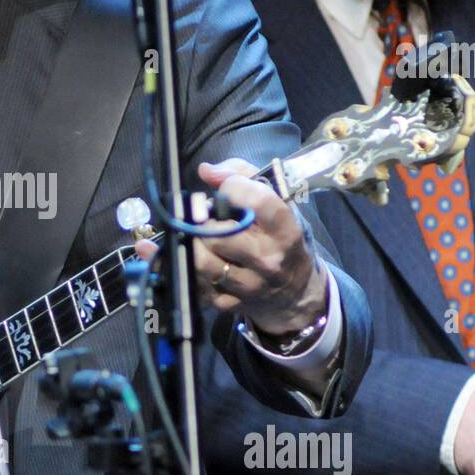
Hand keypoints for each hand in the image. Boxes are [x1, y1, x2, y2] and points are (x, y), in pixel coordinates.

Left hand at [135, 158, 326, 333]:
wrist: (294, 291)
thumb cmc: (279, 238)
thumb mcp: (275, 202)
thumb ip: (241, 176)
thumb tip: (205, 171)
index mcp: (284, 230)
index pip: (257, 202)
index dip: (232, 188)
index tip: (225, 189)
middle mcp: (269, 259)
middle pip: (219, 235)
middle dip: (203, 220)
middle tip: (202, 215)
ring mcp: (249, 285)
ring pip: (202, 261)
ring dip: (191, 243)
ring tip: (194, 234)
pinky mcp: (229, 304)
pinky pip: (195, 284)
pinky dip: (181, 267)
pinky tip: (180, 255)